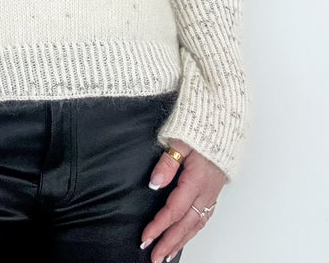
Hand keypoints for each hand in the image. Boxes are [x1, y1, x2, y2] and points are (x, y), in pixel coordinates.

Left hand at [140, 137, 226, 262]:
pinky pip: (204, 217)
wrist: (224, 121)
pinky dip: (193, 230)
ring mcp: (212, 192)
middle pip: (186, 224)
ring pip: (197, 224)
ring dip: (181, 240)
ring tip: (167, 254)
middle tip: (154, 257)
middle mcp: (206, 190)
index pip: (175, 210)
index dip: (159, 226)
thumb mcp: (180, 139)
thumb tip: (154, 183)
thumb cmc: (201, 127)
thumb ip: (167, 162)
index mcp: (197, 179)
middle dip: (169, 242)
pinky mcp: (214, 190)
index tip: (146, 237)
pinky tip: (186, 235)